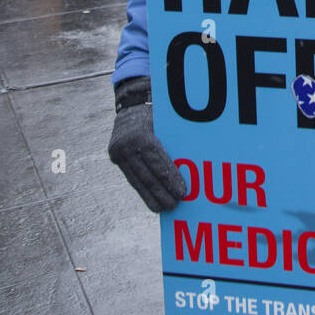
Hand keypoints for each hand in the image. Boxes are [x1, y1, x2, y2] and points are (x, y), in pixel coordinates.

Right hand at [108, 77, 187, 211]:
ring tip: (164, 208)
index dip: (170, 179)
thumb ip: (176, 142)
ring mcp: (119, 152)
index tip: (182, 192)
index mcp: (141, 135)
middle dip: (162, 192)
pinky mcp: (115, 158)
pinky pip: (132, 178)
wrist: (131, 106)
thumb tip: (198, 162)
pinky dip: (143, 191)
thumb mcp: (167, 123)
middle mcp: (127, 144)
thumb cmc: (158, 114)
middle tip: (176, 205)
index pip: (157, 161)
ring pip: (138, 180)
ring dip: (152, 197)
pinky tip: (153, 202)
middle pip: (148, 174)